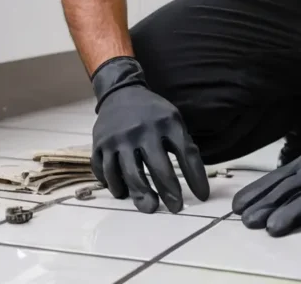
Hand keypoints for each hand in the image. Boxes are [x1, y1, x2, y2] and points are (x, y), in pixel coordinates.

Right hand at [90, 56, 209, 213]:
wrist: (119, 93)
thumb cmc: (152, 113)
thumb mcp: (172, 119)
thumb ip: (184, 145)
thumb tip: (198, 181)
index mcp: (165, 122)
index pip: (185, 152)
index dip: (195, 177)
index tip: (202, 197)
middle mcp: (141, 130)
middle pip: (157, 167)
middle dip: (169, 191)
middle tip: (176, 208)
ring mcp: (118, 138)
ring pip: (128, 174)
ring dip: (140, 194)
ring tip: (150, 206)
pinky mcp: (99, 144)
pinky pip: (105, 172)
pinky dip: (114, 185)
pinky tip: (123, 192)